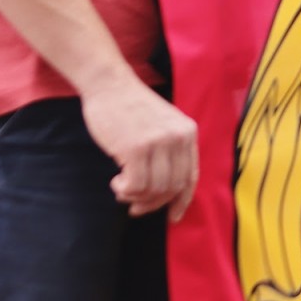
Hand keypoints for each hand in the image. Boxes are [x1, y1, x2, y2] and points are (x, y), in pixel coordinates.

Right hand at [80, 75, 199, 219]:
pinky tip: (116, 181)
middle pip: (172, 187)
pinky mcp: (136, 148)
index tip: (173, 216)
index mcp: (188, 132)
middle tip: (136, 208)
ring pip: (154, 189)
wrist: (109, 85)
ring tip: (122, 189)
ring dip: (136, 197)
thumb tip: (166, 192)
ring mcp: (159, 143)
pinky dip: (125, 190)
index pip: (191, 176)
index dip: (182, 200)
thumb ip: (169, 150)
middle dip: (154, 203)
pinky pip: (136, 185)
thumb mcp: (162, 124)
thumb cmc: (130, 107)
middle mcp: (178, 138)